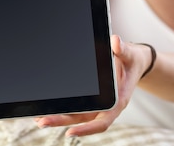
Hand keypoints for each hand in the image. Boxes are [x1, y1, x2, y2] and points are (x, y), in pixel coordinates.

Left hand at [34, 35, 151, 136]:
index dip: (86, 129)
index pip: (102, 121)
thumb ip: (123, 49)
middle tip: (43, 121)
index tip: (70, 131)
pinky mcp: (92, 99)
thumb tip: (116, 41)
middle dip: (62, 122)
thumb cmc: (132, 60)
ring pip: (77, 116)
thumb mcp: (130, 54)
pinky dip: (63, 108)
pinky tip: (48, 107)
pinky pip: (76, 108)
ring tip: (40, 118)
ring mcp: (98, 104)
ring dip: (59, 118)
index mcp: (118, 100)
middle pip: (83, 120)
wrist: (133, 61)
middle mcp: (107, 106)